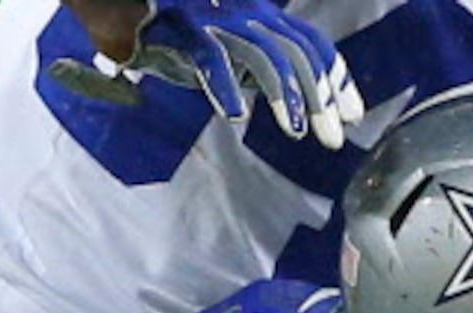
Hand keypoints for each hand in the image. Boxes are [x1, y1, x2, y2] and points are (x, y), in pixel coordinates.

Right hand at [63, 0, 361, 147]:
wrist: (117, 1)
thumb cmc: (174, 31)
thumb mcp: (228, 51)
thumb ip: (258, 70)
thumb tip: (297, 104)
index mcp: (261, 16)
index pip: (312, 44)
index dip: (337, 78)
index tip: (355, 115)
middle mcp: (245, 11)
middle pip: (298, 54)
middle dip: (321, 99)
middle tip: (334, 139)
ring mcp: (214, 16)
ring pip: (265, 55)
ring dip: (285, 97)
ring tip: (296, 134)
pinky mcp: (181, 25)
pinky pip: (211, 57)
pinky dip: (225, 87)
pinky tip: (235, 117)